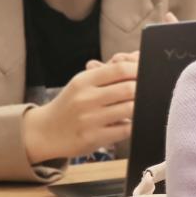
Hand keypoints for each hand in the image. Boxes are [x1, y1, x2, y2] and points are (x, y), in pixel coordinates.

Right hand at [23, 59, 138, 163]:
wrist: (44, 131)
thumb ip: (108, 72)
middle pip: (129, 89)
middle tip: (151, 92)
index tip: (149, 72)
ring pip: (130, 110)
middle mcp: (85, 98)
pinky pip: (125, 130)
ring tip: (143, 107)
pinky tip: (132, 122)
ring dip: (141, 108)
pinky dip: (134, 125)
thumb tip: (137, 58)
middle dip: (145, 90)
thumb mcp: (82, 83)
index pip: (119, 69)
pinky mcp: (93, 138)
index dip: (139, 69)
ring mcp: (89, 119)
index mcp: (84, 80)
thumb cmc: (71, 104)